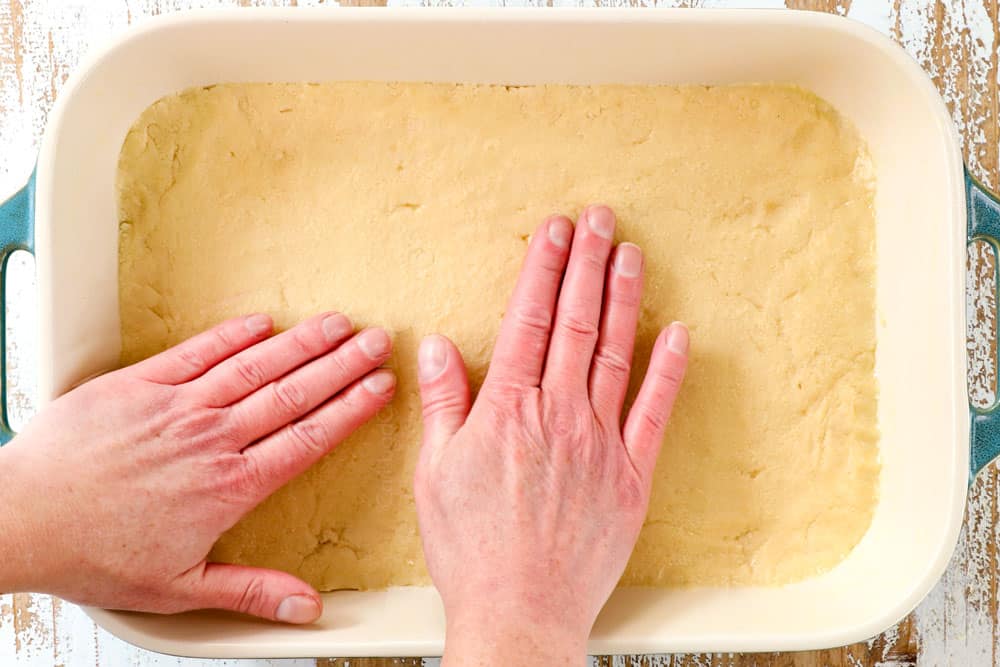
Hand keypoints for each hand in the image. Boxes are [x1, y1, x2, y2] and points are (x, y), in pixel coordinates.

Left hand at [0, 312, 394, 623]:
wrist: (23, 520)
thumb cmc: (94, 555)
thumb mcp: (179, 590)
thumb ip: (251, 591)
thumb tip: (307, 607)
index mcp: (229, 487)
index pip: (307, 438)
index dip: (350, 409)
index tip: (380, 387)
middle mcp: (212, 439)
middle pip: (293, 394)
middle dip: (342, 365)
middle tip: (378, 341)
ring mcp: (177, 407)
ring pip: (254, 367)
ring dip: (301, 343)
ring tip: (337, 322)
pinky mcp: (139, 385)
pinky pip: (196, 352)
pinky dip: (232, 335)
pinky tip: (262, 322)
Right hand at [414, 206, 688, 665]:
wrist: (518, 611)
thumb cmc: (471, 547)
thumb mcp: (434, 472)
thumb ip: (443, 402)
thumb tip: (438, 346)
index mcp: (508, 409)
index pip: (530, 319)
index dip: (544, 268)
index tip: (555, 230)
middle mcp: (558, 414)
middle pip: (577, 323)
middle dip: (588, 264)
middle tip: (600, 218)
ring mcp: (600, 443)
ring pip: (616, 354)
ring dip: (625, 299)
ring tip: (631, 254)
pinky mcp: (631, 476)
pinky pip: (655, 412)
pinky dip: (669, 371)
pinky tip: (679, 334)